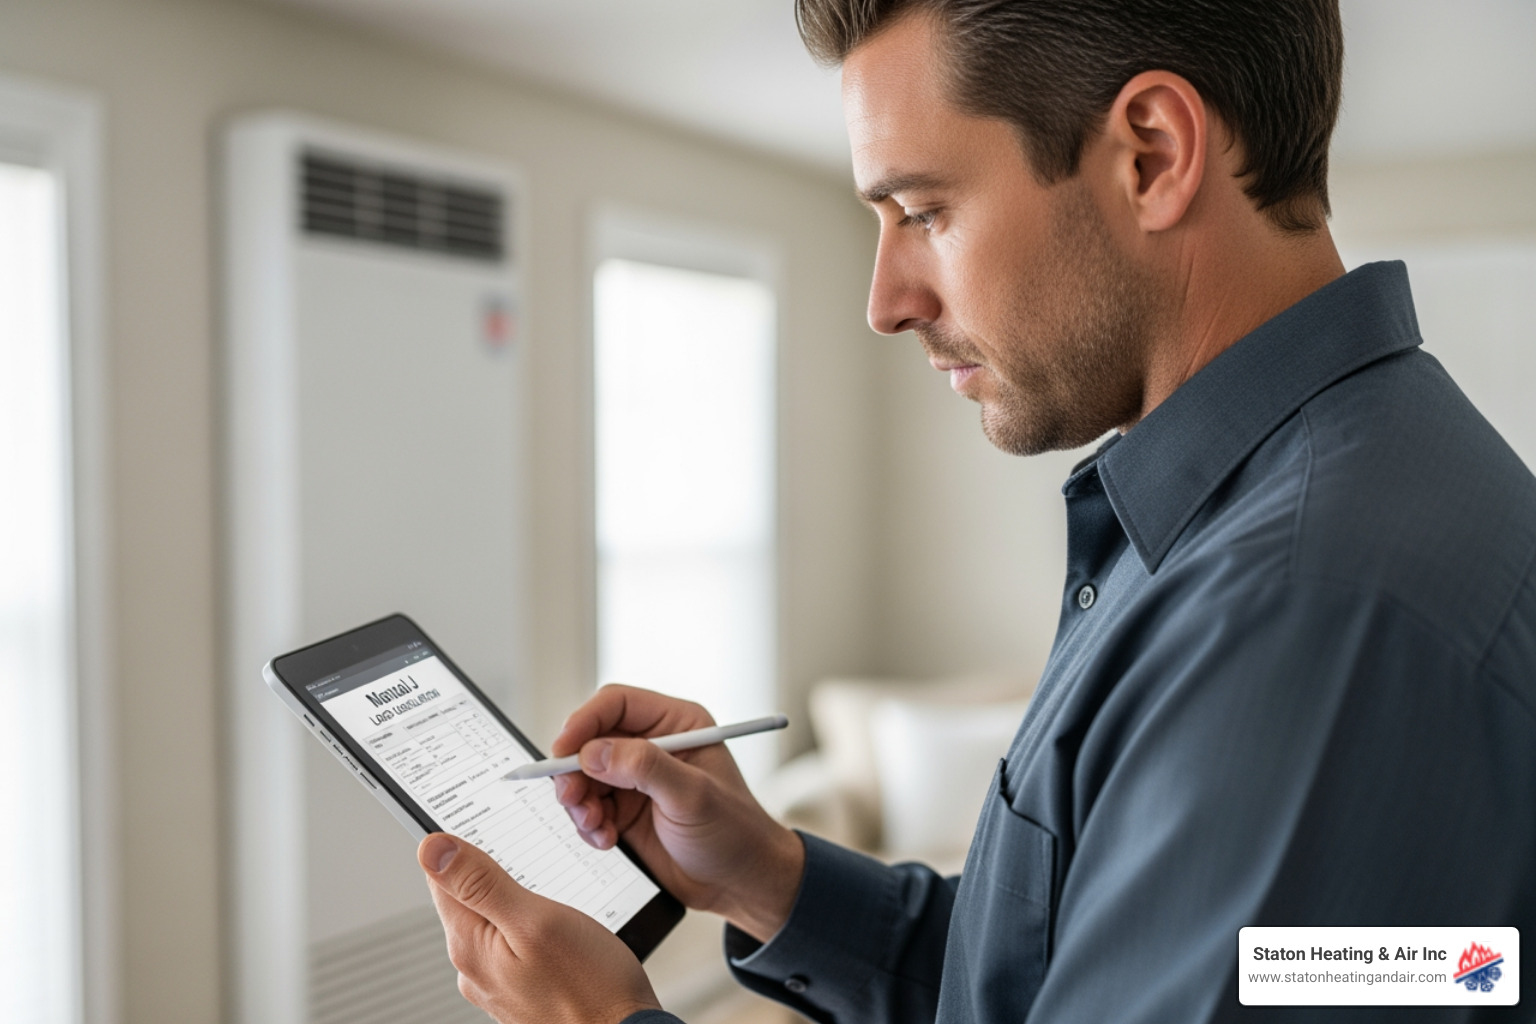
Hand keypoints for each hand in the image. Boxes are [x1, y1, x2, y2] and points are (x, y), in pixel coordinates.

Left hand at [419, 833, 660, 1023]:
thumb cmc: (592, 987)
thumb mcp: (537, 920)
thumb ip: (482, 883)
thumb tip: (431, 849)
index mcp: (470, 945)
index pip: (441, 877)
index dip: (462, 846)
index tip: (490, 828)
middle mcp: (475, 969)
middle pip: (468, 898)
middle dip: (494, 874)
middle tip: (535, 862)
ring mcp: (498, 984)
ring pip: (494, 922)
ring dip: (517, 903)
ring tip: (553, 902)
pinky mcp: (521, 992)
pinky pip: (514, 946)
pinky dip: (531, 930)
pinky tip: (560, 932)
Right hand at [552, 685, 804, 941]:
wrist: (739, 883)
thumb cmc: (734, 833)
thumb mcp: (693, 796)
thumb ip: (644, 768)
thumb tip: (593, 752)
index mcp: (676, 724)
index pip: (616, 705)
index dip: (584, 722)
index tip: (562, 751)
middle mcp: (652, 746)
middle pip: (591, 740)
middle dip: (575, 770)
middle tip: (572, 799)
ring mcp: (636, 779)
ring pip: (584, 776)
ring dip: (581, 802)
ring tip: (598, 828)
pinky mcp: (625, 810)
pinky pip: (588, 807)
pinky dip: (589, 824)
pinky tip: (607, 840)